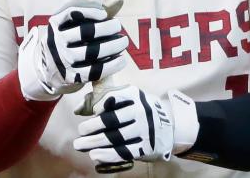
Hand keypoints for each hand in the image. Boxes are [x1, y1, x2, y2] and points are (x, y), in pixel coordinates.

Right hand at [17, 0, 128, 100]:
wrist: (47, 71)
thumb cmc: (67, 40)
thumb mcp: (71, 24)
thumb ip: (94, 12)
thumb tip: (120, 2)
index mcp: (55, 23)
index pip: (71, 12)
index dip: (90, 11)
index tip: (104, 14)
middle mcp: (56, 41)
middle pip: (85, 32)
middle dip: (106, 28)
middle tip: (118, 26)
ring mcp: (63, 60)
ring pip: (92, 52)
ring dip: (113, 46)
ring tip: (123, 42)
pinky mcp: (72, 77)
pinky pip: (95, 71)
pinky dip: (111, 65)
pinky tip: (121, 60)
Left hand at [73, 86, 198, 165]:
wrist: (170, 126)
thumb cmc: (140, 110)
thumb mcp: (128, 98)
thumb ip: (103, 98)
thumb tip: (79, 109)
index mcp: (135, 95)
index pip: (113, 98)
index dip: (99, 105)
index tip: (94, 112)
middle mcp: (141, 111)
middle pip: (112, 120)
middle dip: (92, 127)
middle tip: (80, 132)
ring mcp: (145, 130)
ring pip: (115, 138)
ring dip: (94, 142)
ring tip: (80, 144)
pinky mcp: (146, 147)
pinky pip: (124, 152)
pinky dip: (107, 154)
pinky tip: (95, 155)